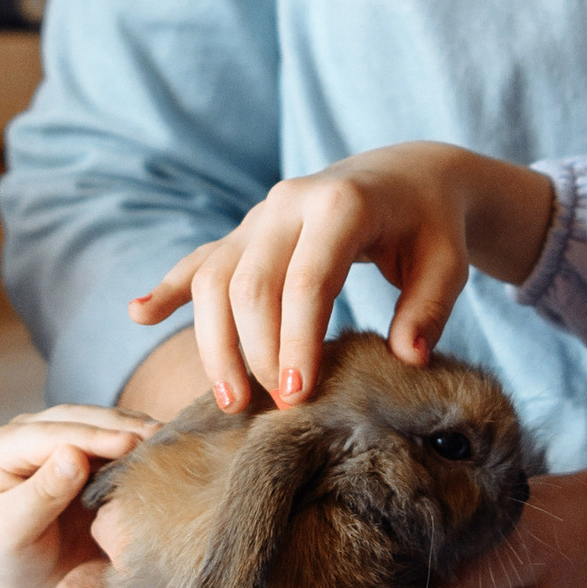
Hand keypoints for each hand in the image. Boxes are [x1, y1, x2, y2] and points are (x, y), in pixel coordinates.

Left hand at [0, 407, 147, 587]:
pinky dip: (140, 445)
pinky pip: (115, 442)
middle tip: (164, 436)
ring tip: (172, 440)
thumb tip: (73, 454)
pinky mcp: (86, 453)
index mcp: (2, 447)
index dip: (93, 437)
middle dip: (122, 426)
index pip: (53, 434)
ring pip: (101, 423)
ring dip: (136, 430)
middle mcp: (29, 433)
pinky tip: (165, 450)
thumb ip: (40, 495)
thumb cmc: (10, 562)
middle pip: (81, 419)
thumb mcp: (14, 533)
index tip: (131, 443)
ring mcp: (59, 438)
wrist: (21, 581)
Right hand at [125, 144, 554, 413]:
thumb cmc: (431, 228)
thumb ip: (429, 308)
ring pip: (214, 278)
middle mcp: (289, 203)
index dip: (298, 339)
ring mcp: (259, 216)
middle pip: (250, 284)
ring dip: (214, 342)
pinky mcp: (244, 232)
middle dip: (253, 352)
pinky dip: (166, 288)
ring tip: (230, 400)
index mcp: (341, 203)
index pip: (308, 278)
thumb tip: (406, 357)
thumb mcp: (448, 263)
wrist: (407, 176)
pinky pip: (197, 260)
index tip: (297, 396)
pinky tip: (138, 315)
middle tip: (270, 411)